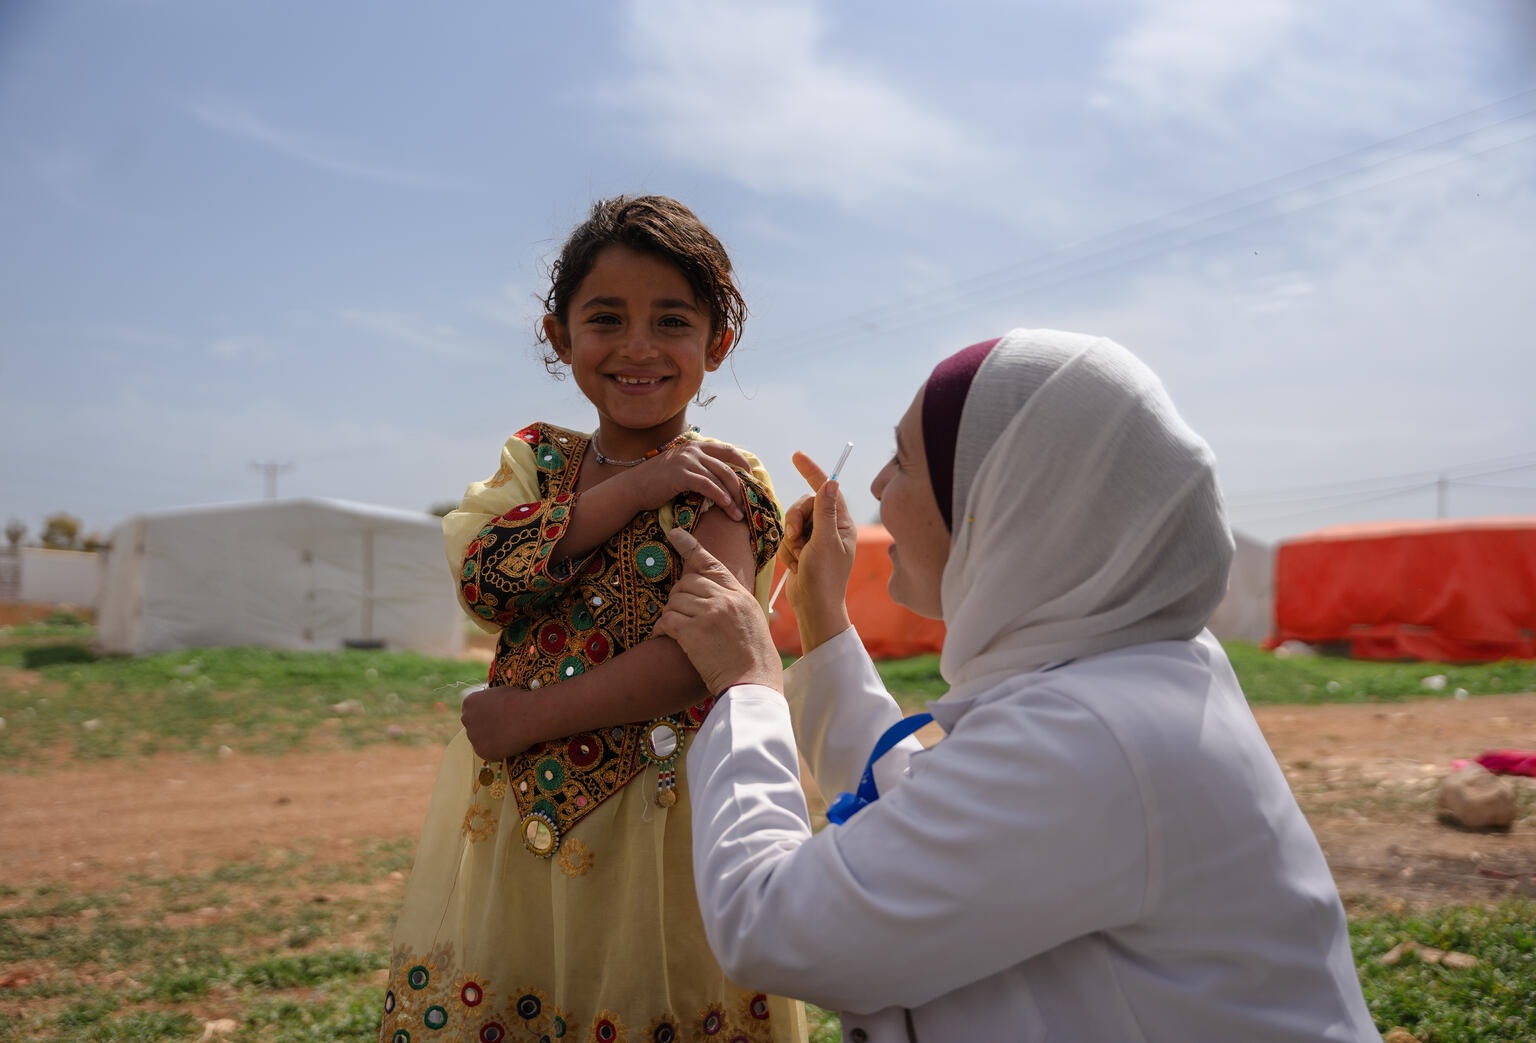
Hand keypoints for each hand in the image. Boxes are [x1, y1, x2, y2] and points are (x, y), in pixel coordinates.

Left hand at [460, 685, 534, 760]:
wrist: (529, 715)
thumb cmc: (518, 701)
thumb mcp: (498, 694)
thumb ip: (489, 703)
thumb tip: (491, 709)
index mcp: (469, 703)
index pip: (472, 712)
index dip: (486, 715)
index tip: (497, 717)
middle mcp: (466, 719)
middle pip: (474, 727)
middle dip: (486, 729)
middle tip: (503, 728)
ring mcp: (473, 736)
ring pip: (482, 741)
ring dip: (493, 740)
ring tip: (510, 733)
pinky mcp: (481, 752)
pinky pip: (490, 753)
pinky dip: (499, 751)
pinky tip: (510, 742)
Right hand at [623, 442, 749, 520]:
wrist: (632, 487)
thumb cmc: (656, 482)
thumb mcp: (680, 468)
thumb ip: (698, 467)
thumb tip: (719, 478)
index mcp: (695, 446)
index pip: (728, 450)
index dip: (743, 464)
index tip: (751, 479)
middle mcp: (693, 450)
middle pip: (727, 467)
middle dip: (741, 487)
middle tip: (748, 503)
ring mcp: (688, 461)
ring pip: (720, 477)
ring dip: (733, 497)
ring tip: (739, 514)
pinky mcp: (682, 475)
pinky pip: (708, 486)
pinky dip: (720, 497)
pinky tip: (727, 507)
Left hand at [656, 527, 783, 695]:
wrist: (753, 683)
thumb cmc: (753, 659)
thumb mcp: (752, 621)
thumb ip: (732, 603)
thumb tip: (711, 594)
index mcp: (740, 595)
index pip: (712, 563)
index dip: (690, 546)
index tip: (674, 533)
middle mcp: (725, 599)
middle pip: (687, 582)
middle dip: (679, 597)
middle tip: (681, 616)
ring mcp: (709, 614)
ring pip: (675, 601)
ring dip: (671, 615)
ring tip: (677, 631)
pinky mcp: (693, 632)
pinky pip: (667, 620)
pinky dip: (662, 629)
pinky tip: (664, 637)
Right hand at [778, 451, 855, 649]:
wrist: (813, 607)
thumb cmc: (825, 577)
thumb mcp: (825, 541)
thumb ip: (824, 511)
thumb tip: (831, 482)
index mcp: (842, 523)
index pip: (827, 490)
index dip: (812, 472)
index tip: (797, 456)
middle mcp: (829, 528)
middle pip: (804, 505)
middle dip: (795, 521)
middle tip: (796, 538)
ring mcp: (815, 539)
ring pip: (792, 522)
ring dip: (791, 541)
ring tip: (799, 557)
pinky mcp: (801, 550)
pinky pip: (785, 539)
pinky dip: (787, 553)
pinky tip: (796, 566)